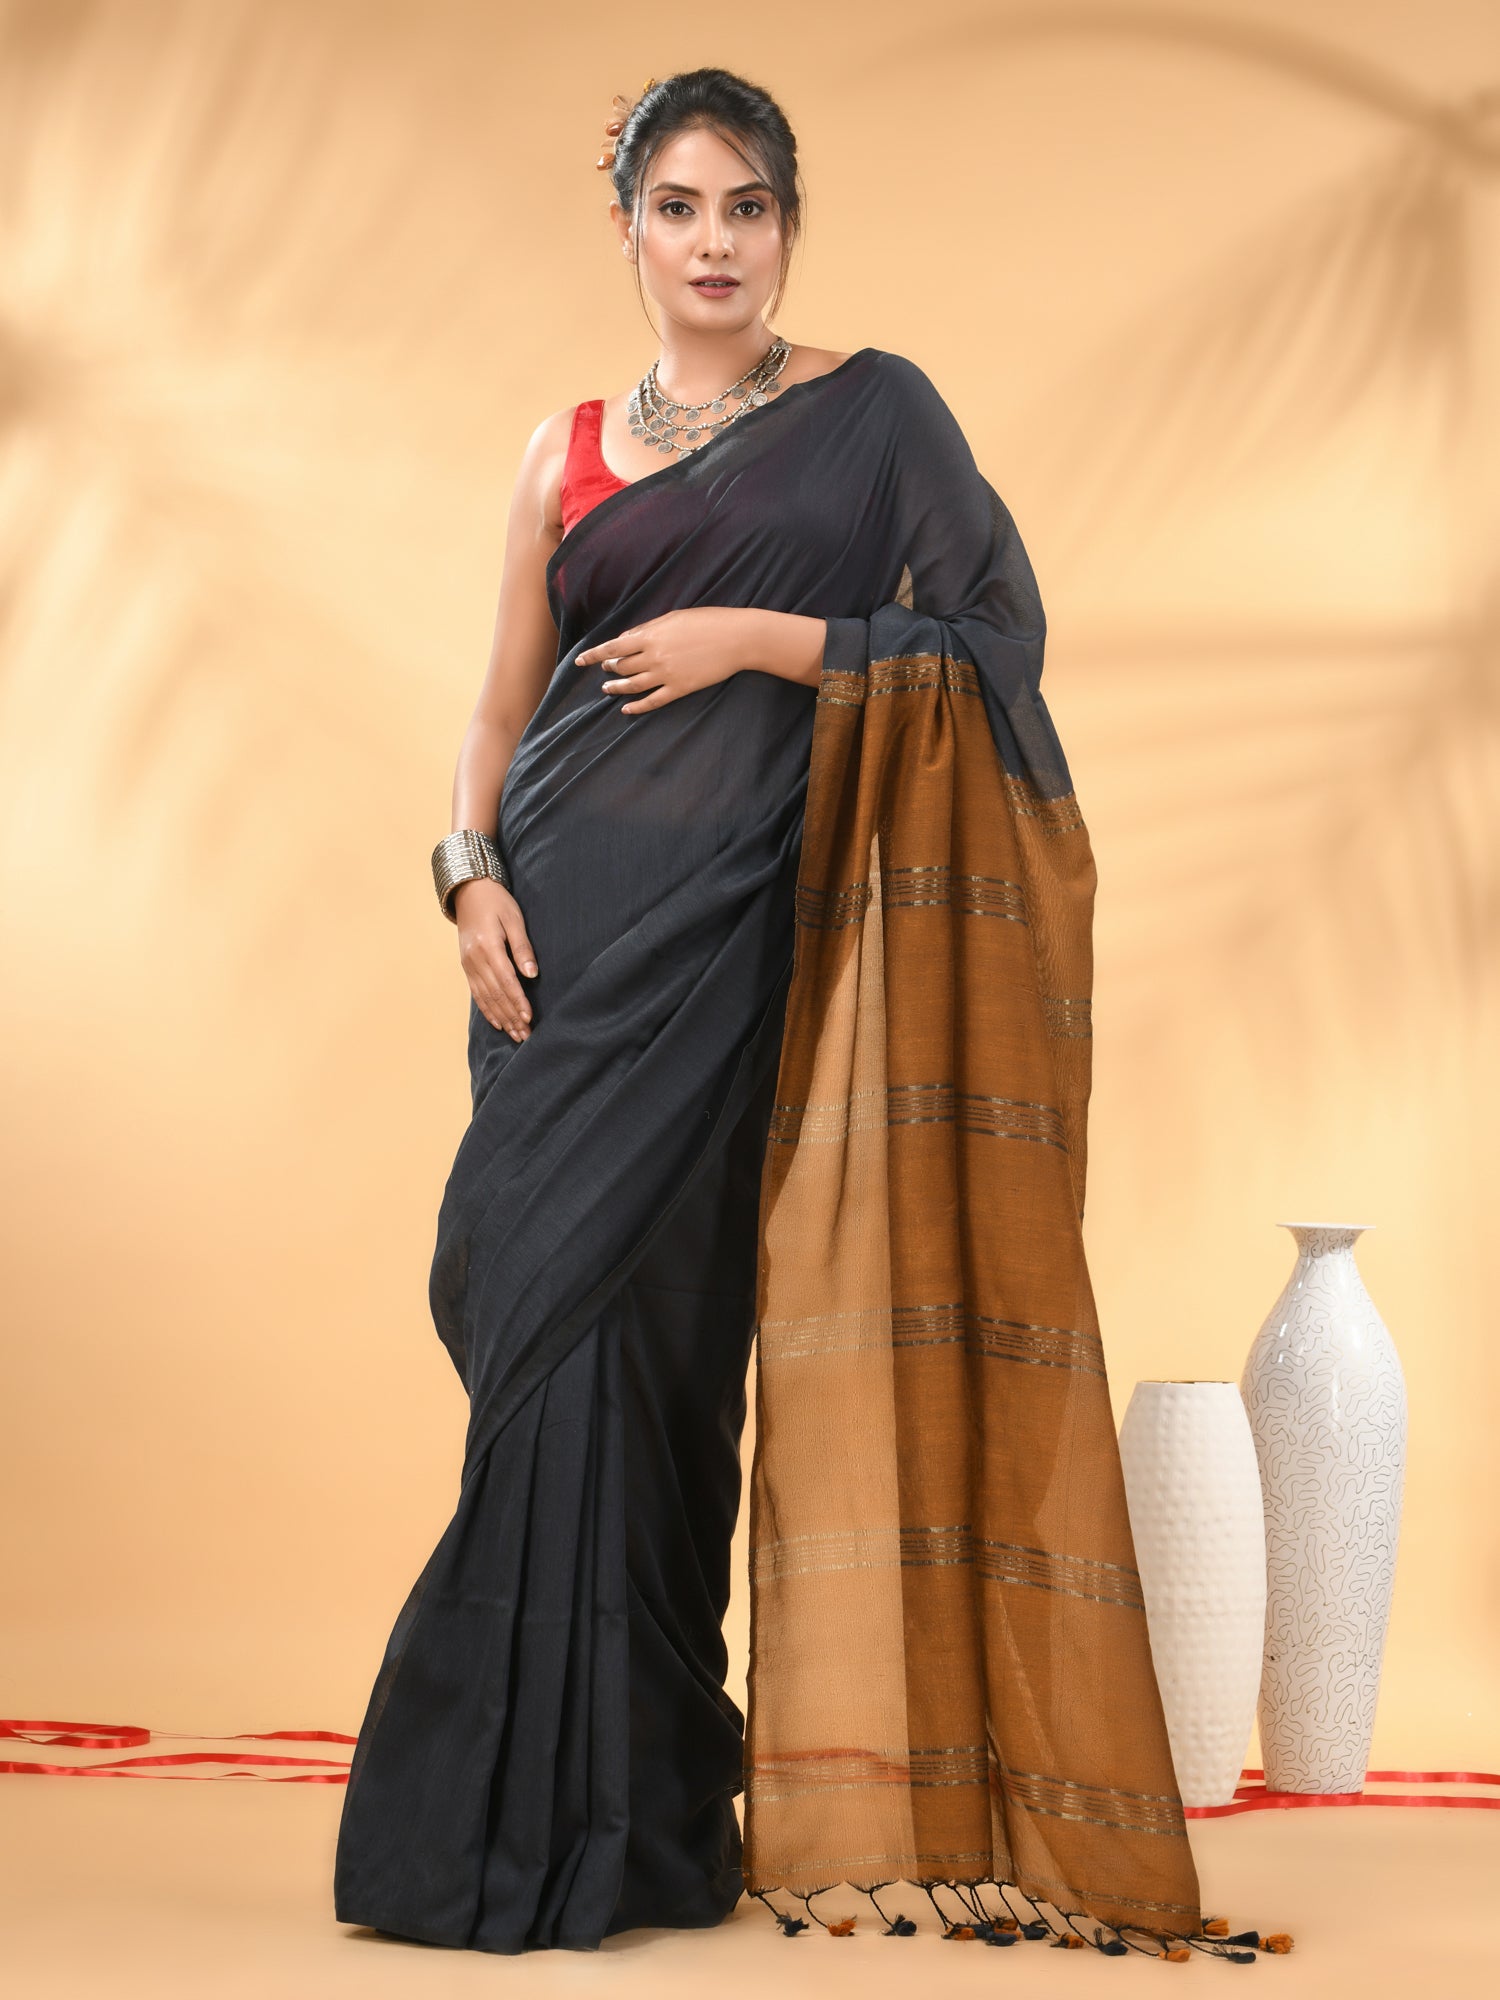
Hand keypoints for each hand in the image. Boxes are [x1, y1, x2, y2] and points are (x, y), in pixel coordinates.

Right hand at [452, 877, 537, 1041]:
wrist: (468, 892)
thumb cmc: (496, 902)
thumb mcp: (514, 919)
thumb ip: (522, 947)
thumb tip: (532, 975)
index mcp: (488, 946)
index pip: (506, 981)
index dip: (518, 1001)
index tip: (529, 1017)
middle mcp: (475, 959)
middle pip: (496, 994)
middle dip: (512, 1016)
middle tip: (526, 1035)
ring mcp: (468, 964)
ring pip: (486, 998)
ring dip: (501, 1018)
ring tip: (515, 1034)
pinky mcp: (466, 966)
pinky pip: (476, 993)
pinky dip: (487, 1009)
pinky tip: (497, 1022)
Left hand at [576, 606, 756, 713]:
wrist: (736, 638)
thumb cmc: (706, 622)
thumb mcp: (673, 618)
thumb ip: (647, 629)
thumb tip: (625, 638)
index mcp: (651, 636)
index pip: (613, 647)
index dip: (594, 655)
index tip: (580, 660)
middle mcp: (654, 656)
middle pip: (621, 667)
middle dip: (609, 669)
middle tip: (605, 670)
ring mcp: (667, 674)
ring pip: (633, 685)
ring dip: (617, 688)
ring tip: (607, 689)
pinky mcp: (680, 688)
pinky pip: (653, 701)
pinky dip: (637, 707)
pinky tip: (627, 709)